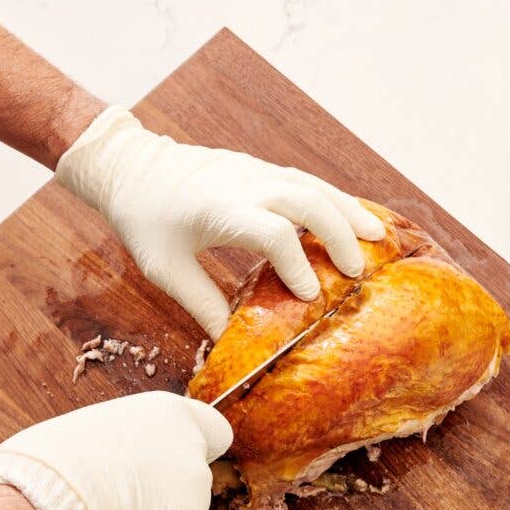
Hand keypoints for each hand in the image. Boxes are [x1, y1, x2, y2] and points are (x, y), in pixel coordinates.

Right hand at [0, 391, 231, 509]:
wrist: (54, 501)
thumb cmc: (57, 461)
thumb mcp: (94, 431)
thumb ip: (128, 444)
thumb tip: (120, 463)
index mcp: (169, 413)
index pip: (215, 430)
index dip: (199, 447)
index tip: (178, 462)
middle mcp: (191, 447)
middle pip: (192, 475)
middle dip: (168, 489)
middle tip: (127, 497)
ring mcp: (195, 489)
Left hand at [54, 106, 385, 338]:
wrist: (131, 165)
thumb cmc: (145, 219)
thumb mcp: (165, 269)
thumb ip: (202, 305)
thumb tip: (233, 345)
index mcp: (219, 209)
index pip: (272, 232)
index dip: (296, 265)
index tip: (310, 298)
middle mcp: (244, 183)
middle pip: (306, 202)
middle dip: (338, 236)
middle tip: (358, 273)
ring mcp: (255, 170)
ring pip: (314, 185)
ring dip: (348, 211)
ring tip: (378, 238)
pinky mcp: (260, 167)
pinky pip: (307, 180)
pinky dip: (334, 198)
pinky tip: (353, 216)